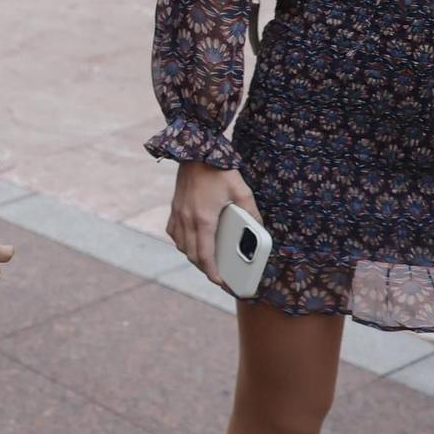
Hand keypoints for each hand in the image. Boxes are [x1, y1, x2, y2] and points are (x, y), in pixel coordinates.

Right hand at [168, 161, 257, 288]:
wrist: (196, 150)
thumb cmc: (219, 170)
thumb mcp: (242, 192)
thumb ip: (251, 213)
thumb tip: (259, 230)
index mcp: (203, 219)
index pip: (205, 255)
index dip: (212, 273)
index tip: (221, 282)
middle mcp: (187, 219)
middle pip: (192, 254)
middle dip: (204, 269)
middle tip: (218, 275)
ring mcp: (178, 213)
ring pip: (181, 245)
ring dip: (193, 256)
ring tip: (207, 261)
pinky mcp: (174, 207)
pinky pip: (174, 233)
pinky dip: (183, 242)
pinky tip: (192, 241)